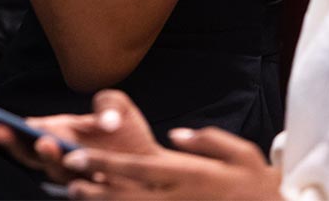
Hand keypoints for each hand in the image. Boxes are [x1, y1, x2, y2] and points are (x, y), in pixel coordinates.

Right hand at [0, 90, 163, 184]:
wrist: (156, 166)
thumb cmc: (130, 136)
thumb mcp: (119, 107)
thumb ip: (108, 104)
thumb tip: (103, 122)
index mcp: (53, 131)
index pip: (14, 128)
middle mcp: (56, 154)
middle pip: (21, 150)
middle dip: (6, 140)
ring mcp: (72, 172)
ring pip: (48, 166)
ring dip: (43, 154)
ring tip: (43, 139)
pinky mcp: (90, 187)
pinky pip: (76, 183)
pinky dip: (71, 170)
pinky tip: (70, 157)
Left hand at [62, 126, 282, 200]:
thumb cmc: (260, 185)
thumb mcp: (242, 154)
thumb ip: (208, 140)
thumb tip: (176, 135)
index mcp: (192, 175)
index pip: (139, 168)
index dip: (105, 164)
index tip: (78, 156)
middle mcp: (180, 199)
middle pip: (128, 196)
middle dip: (95, 188)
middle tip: (68, 179)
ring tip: (77, 195)